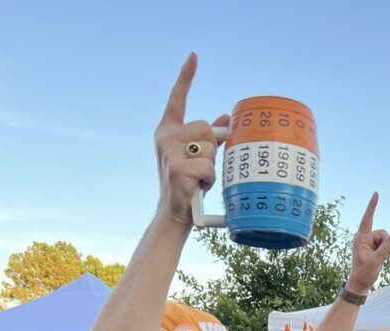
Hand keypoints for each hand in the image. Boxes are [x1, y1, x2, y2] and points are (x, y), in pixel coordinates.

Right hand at [154, 53, 229, 224]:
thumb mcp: (197, 158)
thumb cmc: (187, 185)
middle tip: (201, 168)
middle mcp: (165, 138)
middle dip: (210, 148)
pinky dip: (209, 179)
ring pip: (208, 148)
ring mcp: (169, 153)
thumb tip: (224, 119)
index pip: (178, 98)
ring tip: (198, 179)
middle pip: (204, 127)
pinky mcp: (177, 168)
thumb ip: (209, 138)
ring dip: (211, 166)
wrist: (174, 213)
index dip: (186, 77)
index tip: (194, 57)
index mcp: (168, 131)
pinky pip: (208, 167)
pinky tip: (197, 187)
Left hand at [346, 193, 389, 294]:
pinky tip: (388, 259)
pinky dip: (388, 251)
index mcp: (361, 239)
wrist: (359, 285)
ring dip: (388, 248)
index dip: (372, 206)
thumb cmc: (363, 274)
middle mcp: (364, 239)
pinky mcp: (373, 249)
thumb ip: (386, 248)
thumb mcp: (376, 261)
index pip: (367, 219)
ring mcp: (369, 244)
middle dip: (388, 243)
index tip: (376, 194)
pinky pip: (385, 245)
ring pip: (385, 239)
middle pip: (382, 233)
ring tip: (389, 259)